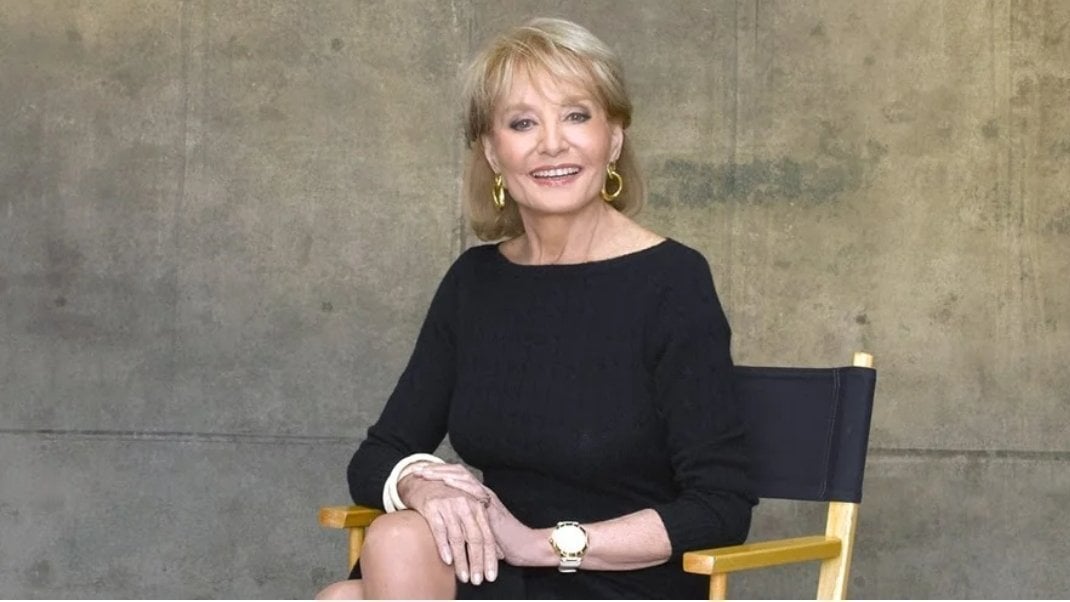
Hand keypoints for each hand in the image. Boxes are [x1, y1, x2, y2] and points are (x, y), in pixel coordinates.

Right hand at [397, 466, 498, 584]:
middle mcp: (466, 505)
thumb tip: (496, 553)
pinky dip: (444, 546)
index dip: (490, 557)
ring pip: (458, 538)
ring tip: (463, 576)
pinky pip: (440, 530)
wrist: (425, 481)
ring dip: (461, 560)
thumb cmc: (450, 499)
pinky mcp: (432, 507)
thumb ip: (480, 528)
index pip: (488, 536)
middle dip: (477, 562)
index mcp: (478, 506)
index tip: (491, 575)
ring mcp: (449, 506)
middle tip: (478, 580)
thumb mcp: (469, 509)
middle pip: (475, 539)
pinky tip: (447, 561)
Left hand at [415, 465, 540, 567]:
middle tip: (417, 470)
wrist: (524, 547)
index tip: (421, 473)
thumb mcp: (477, 532)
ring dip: (444, 474)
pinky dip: (460, 484)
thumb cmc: (502, 543)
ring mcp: (487, 497)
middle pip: (458, 473)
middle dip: (437, 470)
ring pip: (464, 478)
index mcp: (477, 497)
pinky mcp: (492, 505)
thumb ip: (464, 527)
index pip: (457, 478)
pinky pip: (474, 490)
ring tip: (427, 473)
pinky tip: (447, 481)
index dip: (439, 474)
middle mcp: (482, 493)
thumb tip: (444, 531)